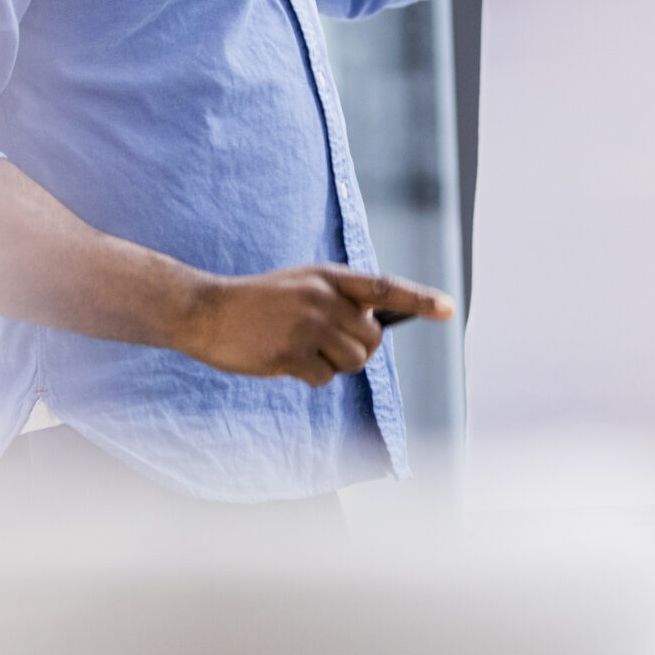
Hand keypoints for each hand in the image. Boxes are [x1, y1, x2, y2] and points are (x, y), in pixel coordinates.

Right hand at [173, 266, 456, 385]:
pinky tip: (282, 359)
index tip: (449, 309)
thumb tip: (371, 332)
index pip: (385, 287)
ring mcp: (308, 326)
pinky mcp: (292, 353)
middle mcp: (323, 298)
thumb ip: (336, 300)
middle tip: (326, 345)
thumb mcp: (300, 285)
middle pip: (371, 340)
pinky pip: (323, 379)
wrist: (206, 310)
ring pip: (352, 362)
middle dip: (356, 350)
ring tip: (301, 350)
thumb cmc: (257, 302)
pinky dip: (308, 376)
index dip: (420, 299)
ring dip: (332, 365)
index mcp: (328, 276)